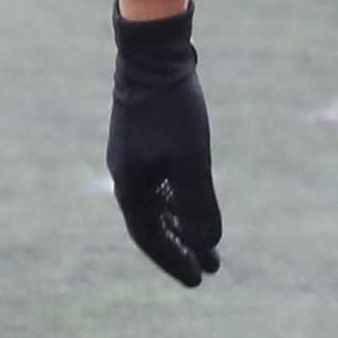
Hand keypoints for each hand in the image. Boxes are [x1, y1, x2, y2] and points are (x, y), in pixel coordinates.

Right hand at [110, 4, 222, 286]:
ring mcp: (134, 159)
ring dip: (183, 225)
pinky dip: (177, 201)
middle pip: (154, 225)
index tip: (200, 280)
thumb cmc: (172, 108)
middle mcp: (127, 176)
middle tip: (210, 269)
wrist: (154, 56)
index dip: (175, 260)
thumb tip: (207, 243)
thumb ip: (198, 202)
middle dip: (183, 248)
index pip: (151, 238)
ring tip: (210, 244)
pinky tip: (194, 205)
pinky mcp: (146, 142)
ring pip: (158, 204)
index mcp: (130, 186)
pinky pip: (160, 185)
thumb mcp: (191, 159)